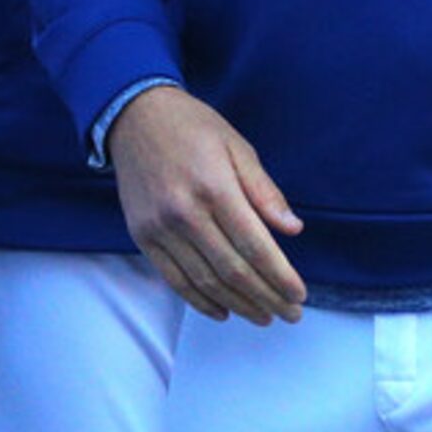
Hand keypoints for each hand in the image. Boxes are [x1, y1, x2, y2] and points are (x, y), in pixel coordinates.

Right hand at [108, 84, 306, 325]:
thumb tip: (293, 229)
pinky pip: (174, 279)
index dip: (280, 277)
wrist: (133, 115)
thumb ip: (264, 190)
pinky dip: (200, 301)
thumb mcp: (236, 146)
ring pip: (205, 281)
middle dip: (267, 298)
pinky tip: (223, 310)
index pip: (255, 246)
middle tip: (290, 314)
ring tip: (263, 316)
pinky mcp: (142, 235)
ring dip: (239, 305)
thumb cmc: (191, 127)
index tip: (299, 295)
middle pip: (233, 270)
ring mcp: (160, 227)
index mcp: (214, 187)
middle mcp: (185, 212)